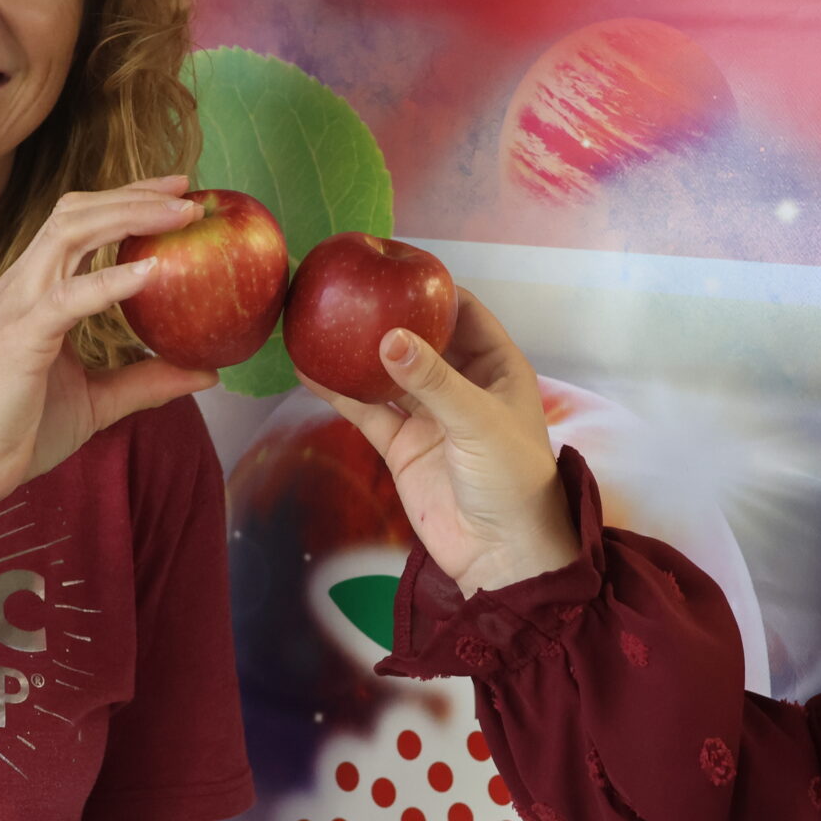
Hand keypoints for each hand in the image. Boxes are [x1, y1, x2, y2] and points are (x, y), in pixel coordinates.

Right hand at [0, 177, 216, 518]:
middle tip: (188, 191)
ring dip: (129, 217)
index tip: (177, 192)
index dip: (126, 199)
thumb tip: (207, 373)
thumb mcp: (100, 401)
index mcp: (35, 290)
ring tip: (180, 216)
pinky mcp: (19, 337)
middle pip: (76, 212)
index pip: (79, 222)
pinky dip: (110, 281)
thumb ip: (147, 380)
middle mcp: (22, 285)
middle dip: (134, 194)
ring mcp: (17, 306)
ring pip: (69, 234)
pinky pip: (67, 297)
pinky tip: (150, 272)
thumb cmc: (24, 432)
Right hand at [310, 290, 577, 595]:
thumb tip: (388, 339)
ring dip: (356, 353)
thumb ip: (432, 380)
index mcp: (497, 367)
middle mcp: (462, 385)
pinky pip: (366, 411)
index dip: (433, 289)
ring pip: (386, 373)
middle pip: (420, 338)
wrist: (502, 555)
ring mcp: (429, 416)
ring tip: (318, 322)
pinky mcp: (402, 447)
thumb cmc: (512, 481)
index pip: (464, 312)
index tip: (394, 266)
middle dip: (386, 315)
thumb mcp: (476, 421)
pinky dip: (339, 393)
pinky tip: (308, 371)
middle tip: (347, 288)